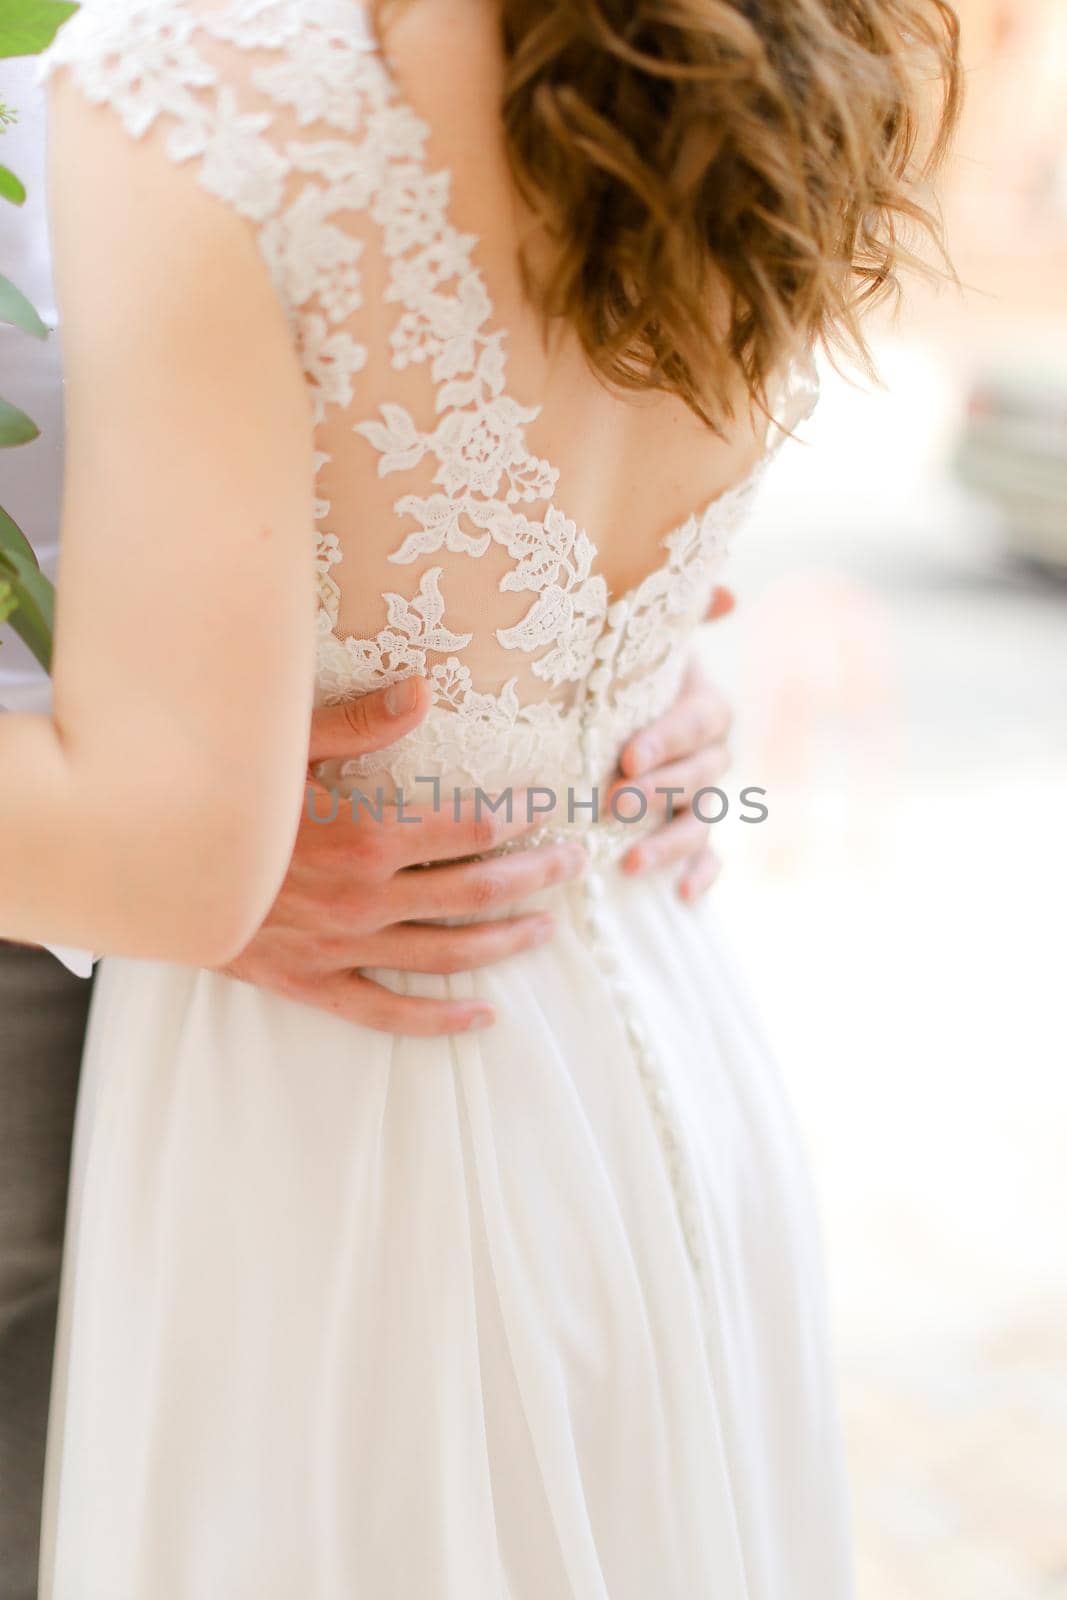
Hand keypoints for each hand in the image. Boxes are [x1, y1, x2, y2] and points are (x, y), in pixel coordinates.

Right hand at [218, 676, 587, 1035]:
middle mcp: (368, 900)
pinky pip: (389, 1012)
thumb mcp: (281, 746)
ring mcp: (344, 949)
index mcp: (368, 837)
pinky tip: (484, 1017)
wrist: (150, 875)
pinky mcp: (315, 985)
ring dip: (506, 941)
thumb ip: (358, 721)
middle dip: (534, 876)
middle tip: (574, 865)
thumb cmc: (218, 801)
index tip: (553, 808)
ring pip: (448, 954)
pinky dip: (441, 1021)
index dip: (519, 818)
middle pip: (476, 892)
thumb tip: (423, 688)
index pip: (470, 829)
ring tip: (549, 929)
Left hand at [606, 586, 734, 901]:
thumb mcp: (643, 642)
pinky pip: (709, 858)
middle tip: (615, 804)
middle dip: (660, 792)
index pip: (697, 723)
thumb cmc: (623, 674)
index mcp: (703, 705)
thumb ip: (683, 611)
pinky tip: (681, 896)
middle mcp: (710, 753)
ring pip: (701, 821)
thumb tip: (728, 591)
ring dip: (672, 844)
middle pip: (700, 776)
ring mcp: (702, 797)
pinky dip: (701, 877)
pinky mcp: (692, 835)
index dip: (668, 740)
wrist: (605, 711)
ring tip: (632, 863)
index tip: (627, 757)